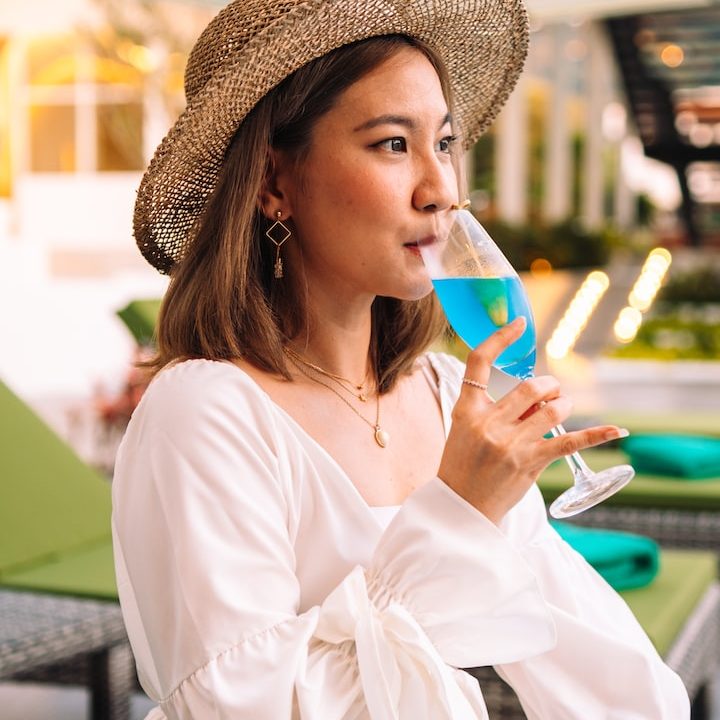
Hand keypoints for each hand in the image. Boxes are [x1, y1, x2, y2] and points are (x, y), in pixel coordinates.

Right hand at [438, 318, 627, 523]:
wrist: (461, 507)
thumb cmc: (462, 466)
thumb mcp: (465, 431)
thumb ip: (495, 410)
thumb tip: (535, 398)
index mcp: (466, 410)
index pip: (478, 361)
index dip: (500, 337)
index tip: (519, 323)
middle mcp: (488, 422)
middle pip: (530, 386)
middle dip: (549, 386)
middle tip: (551, 393)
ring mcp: (510, 443)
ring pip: (552, 409)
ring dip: (562, 405)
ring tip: (559, 410)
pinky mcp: (530, 462)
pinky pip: (569, 442)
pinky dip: (596, 435)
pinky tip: (616, 431)